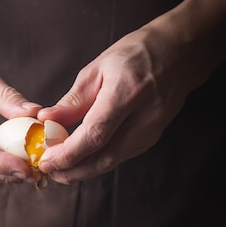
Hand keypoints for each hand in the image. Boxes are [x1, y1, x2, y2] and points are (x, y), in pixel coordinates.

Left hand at [37, 27, 190, 183]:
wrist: (178, 55)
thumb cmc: (135, 55)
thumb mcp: (98, 68)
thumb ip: (74, 100)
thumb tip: (47, 120)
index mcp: (129, 92)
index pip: (96, 133)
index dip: (69, 153)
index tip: (47, 160)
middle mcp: (145, 116)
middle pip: (104, 156)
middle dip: (73, 170)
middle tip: (48, 171)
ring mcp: (151, 131)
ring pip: (112, 161)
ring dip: (83, 170)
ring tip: (58, 170)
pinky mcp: (151, 139)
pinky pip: (119, 156)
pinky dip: (96, 162)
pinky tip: (79, 161)